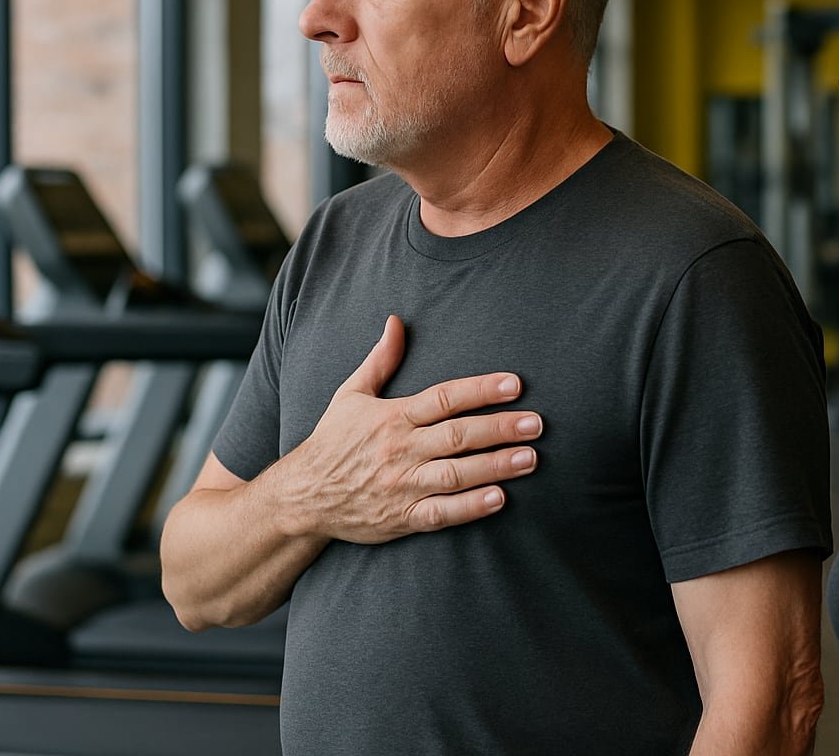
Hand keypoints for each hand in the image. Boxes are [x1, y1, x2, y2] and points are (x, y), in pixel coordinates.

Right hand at [283, 314, 541, 543]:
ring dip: (495, 466)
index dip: (480, 390)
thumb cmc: (332, 442)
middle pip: (457, 435)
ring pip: (455, 474)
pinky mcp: (401, 518)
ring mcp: (401, 485)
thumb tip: (396, 320)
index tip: (515, 384)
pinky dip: (469, 507)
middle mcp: (400, 449)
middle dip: (500, 428)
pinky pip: (440, 513)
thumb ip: (380, 360)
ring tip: (530, 458)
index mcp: (392, 417)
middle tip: (537, 423)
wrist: (301, 496)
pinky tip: (498, 499)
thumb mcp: (349, 395)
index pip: (443, 398)